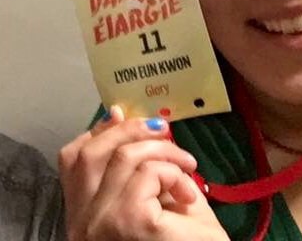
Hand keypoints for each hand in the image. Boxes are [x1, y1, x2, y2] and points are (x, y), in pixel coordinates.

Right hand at [59, 107, 229, 240]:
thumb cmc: (181, 236)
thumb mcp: (152, 191)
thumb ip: (132, 162)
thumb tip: (114, 113)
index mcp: (84, 217)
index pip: (73, 162)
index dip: (98, 131)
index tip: (123, 116)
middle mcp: (81, 224)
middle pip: (89, 154)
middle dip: (128, 130)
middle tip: (163, 131)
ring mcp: (100, 224)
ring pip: (123, 157)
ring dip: (164, 152)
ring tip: (187, 169)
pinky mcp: (128, 220)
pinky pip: (150, 172)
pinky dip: (175, 173)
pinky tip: (189, 196)